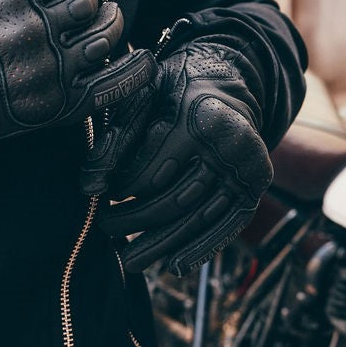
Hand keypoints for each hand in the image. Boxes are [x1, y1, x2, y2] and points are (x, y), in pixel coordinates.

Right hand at [0, 0, 151, 159]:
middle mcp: (34, 25)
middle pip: (86, 2)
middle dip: (85, 3)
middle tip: (80, 11)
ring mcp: (48, 66)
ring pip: (104, 35)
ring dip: (108, 27)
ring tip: (108, 24)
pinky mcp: (56, 104)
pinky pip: (111, 84)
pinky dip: (134, 71)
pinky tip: (144, 62)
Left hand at [82, 38, 272, 273]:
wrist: (225, 82)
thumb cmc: (172, 90)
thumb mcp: (140, 99)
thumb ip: (115, 138)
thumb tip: (89, 187)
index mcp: (200, 117)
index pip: (153, 171)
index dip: (123, 190)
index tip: (101, 195)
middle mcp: (231, 146)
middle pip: (176, 200)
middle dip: (135, 220)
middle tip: (105, 228)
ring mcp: (248, 169)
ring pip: (198, 219)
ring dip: (162, 245)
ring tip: (129, 260)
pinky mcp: (256, 187)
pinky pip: (227, 226)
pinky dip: (201, 248)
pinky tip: (175, 265)